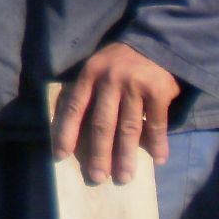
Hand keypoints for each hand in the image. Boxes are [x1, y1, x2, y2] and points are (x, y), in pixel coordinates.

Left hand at [52, 42, 179, 185]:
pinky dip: (157, 143)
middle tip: (96, 177)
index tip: (60, 156)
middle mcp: (110, 80)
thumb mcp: (97, 67)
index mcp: (90, 75)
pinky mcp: (158, 91)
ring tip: (124, 177)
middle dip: (98, 153)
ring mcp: (135, 86)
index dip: (66, 132)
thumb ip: (88, 92)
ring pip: (129, 128)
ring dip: (126, 156)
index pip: (74, 108)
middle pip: (102, 124)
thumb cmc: (121, 61)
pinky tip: (158, 159)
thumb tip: (75, 132)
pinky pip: (156, 123)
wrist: (156, 40)